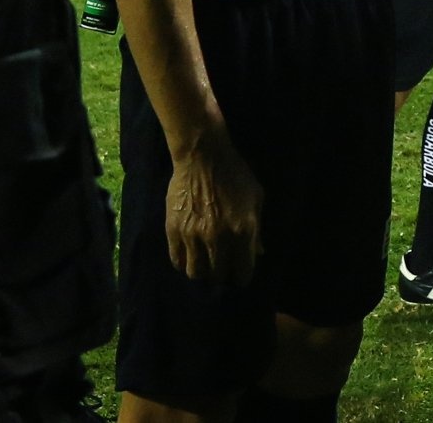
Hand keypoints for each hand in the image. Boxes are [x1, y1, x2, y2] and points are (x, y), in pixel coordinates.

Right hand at [166, 127, 264, 284]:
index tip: (239, 274)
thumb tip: (258, 253)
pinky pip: (177, 260)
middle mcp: (219, 237)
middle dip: (222, 276)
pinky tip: (189, 256)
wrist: (203, 156)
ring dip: (201, 272)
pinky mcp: (174, 230)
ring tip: (204, 263)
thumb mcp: (256, 197)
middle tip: (221, 269)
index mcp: (244, 230)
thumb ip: (257, 228)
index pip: (243, 271)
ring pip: (195, 273)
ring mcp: (194, 235)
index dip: (242, 276)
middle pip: (218, 276)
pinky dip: (184, 263)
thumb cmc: (235, 174)